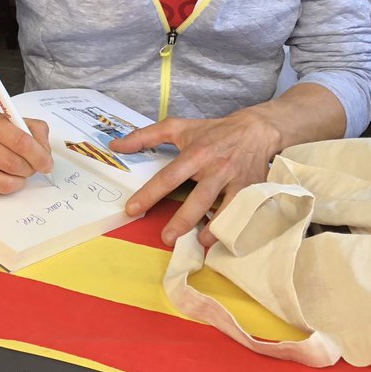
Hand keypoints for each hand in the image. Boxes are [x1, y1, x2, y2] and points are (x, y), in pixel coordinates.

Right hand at [0, 103, 52, 196]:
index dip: (39, 155)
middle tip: (31, 167)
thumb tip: (44, 152)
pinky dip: (1, 186)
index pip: (21, 141)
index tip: (46, 162)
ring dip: (18, 180)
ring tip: (15, 172)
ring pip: (6, 183)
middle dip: (30, 169)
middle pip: (15, 164)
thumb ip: (28, 127)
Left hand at [110, 108, 282, 246]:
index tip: (132, 209)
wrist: (255, 130)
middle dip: (181, 220)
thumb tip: (115, 145)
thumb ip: (145, 136)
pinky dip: (230, 227)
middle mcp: (216, 168)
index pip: (169, 176)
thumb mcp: (177, 128)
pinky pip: (241, 213)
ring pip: (222, 209)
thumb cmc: (211, 132)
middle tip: (165, 238)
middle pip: (197, 198)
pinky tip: (218, 237)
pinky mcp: (252, 190)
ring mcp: (235, 181)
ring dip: (209, 229)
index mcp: (195, 153)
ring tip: (194, 243)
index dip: (149, 194)